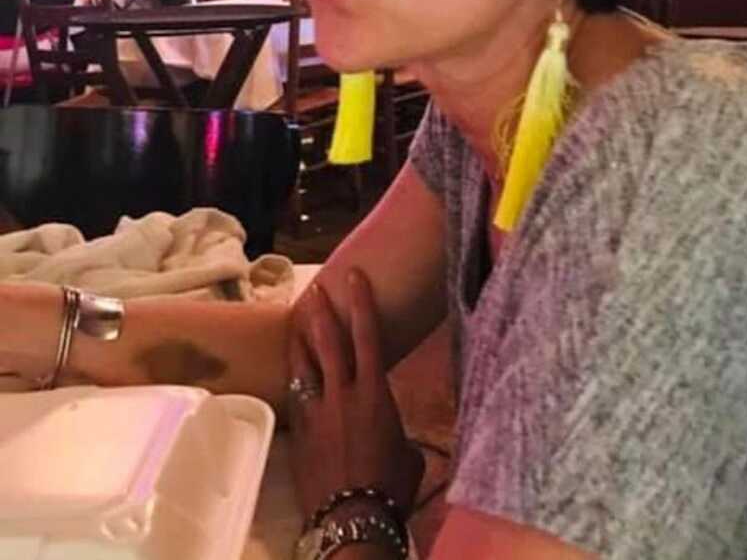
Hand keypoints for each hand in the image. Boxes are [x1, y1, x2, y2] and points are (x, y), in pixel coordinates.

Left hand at [286, 270, 423, 523]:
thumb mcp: (407, 451)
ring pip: (304, 364)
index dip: (361, 302)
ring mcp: (316, 411)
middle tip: (315, 287)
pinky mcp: (299, 432)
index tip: (353, 275)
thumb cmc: (391, 485)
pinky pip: (295, 395)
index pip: (367, 335)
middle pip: (328, 341)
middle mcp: (342, 393)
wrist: (353, 517)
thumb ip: (396, 428)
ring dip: (300, 339)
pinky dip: (295, 378)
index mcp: (374, 392)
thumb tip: (392, 431)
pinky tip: (292, 371)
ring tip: (296, 319)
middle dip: (322, 311)